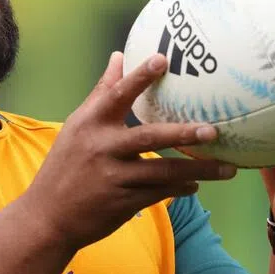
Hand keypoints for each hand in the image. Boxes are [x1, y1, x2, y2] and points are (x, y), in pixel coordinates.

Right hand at [23, 51, 237, 250]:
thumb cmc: (65, 166)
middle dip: (183, 133)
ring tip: (227, 168)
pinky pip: (159, 193)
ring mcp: (112, 178)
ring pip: (163, 173)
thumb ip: (101, 93)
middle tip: (213, 129)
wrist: (47, 218)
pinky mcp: (121, 203)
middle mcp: (101, 149)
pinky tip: (196, 184)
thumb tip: (119, 55)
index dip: (139, 76)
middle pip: (148, 137)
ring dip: (197, 170)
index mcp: (89, 125)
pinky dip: (180, 189)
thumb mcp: (77, 127)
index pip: (116, 95)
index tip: (163, 59)